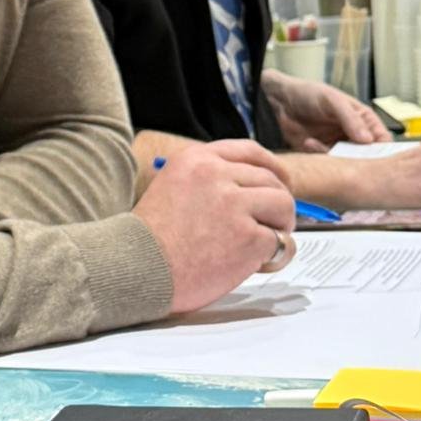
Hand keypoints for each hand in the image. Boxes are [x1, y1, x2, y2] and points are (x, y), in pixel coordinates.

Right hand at [133, 139, 297, 314]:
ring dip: (281, 226)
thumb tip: (249, 192)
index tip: (282, 180)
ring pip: (283, 205)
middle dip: (278, 203)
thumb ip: (206, 182)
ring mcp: (234, 204)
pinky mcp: (248, 237)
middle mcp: (216, 175)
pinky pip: (282, 241)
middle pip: (270, 180)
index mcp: (196, 160)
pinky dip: (276, 254)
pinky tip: (258, 263)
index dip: (272, 166)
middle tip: (275, 224)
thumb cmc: (149, 240)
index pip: (249, 151)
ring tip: (266, 244)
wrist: (137, 269)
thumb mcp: (171, 188)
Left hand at [261, 68, 387, 151]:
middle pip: (367, 154)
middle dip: (361, 159)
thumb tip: (368, 140)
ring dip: (338, 158)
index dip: (383, 149)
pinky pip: (328, 163)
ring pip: (348, 162)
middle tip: (350, 159)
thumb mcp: (332, 100)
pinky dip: (320, 155)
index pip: (381, 138)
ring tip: (323, 146)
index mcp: (362, 119)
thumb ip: (351, 119)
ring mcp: (337, 145)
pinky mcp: (321, 154)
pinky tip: (309, 142)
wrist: (278, 101)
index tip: (376, 156)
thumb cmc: (308, 93)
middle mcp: (353, 134)